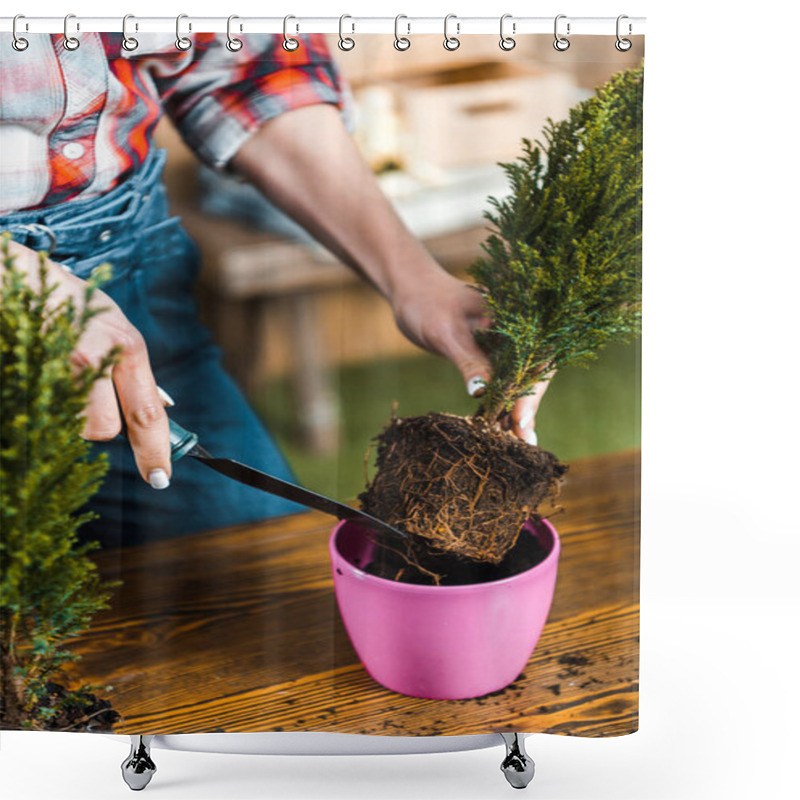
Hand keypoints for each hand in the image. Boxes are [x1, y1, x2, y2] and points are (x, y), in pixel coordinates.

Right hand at [7, 241, 170, 487]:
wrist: (14, 274)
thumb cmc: (69, 301)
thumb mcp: (113, 324)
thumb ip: (133, 368)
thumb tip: (161, 408)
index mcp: (126, 346)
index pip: (147, 413)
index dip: (155, 450)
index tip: (160, 478)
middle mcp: (94, 357)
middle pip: (103, 429)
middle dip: (93, 422)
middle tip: (79, 393)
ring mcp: (55, 364)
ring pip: (68, 423)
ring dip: (61, 410)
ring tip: (53, 374)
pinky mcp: (27, 374)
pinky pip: (39, 413)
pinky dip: (38, 405)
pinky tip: (35, 376)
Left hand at [390, 267, 548, 443]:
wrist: (414, 293)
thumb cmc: (426, 305)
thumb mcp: (445, 333)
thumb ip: (467, 360)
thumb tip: (481, 393)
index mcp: (517, 315)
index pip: (534, 356)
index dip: (530, 390)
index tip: (519, 418)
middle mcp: (520, 329)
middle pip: (533, 372)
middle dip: (528, 407)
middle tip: (524, 442)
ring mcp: (509, 344)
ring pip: (522, 380)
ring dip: (519, 411)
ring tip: (520, 445)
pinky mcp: (497, 356)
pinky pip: (507, 382)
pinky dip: (505, 404)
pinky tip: (505, 431)